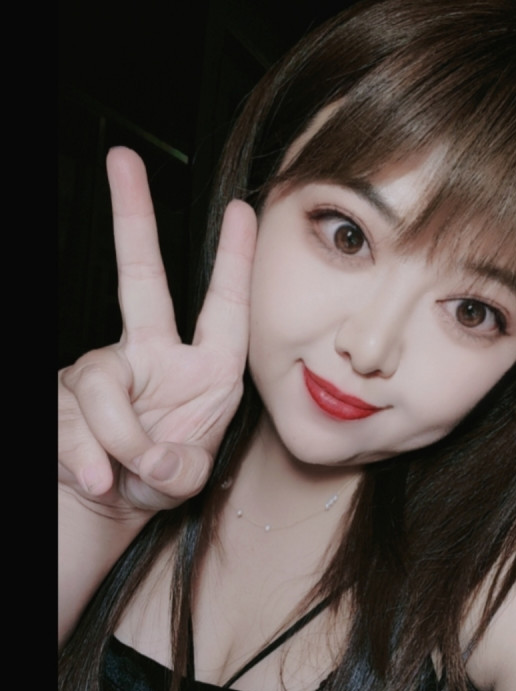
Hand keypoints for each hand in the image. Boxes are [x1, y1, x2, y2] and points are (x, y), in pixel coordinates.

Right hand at [58, 147, 255, 513]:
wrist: (113, 499)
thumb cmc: (163, 473)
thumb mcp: (187, 477)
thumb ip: (181, 469)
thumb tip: (153, 456)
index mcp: (203, 368)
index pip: (222, 306)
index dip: (234, 260)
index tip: (243, 210)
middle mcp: (152, 355)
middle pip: (141, 278)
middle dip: (133, 218)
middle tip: (122, 160)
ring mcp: (104, 370)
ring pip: (100, 384)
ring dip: (115, 437)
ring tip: (120, 473)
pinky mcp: (64, 395)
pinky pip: (71, 420)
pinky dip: (85, 457)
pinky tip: (97, 477)